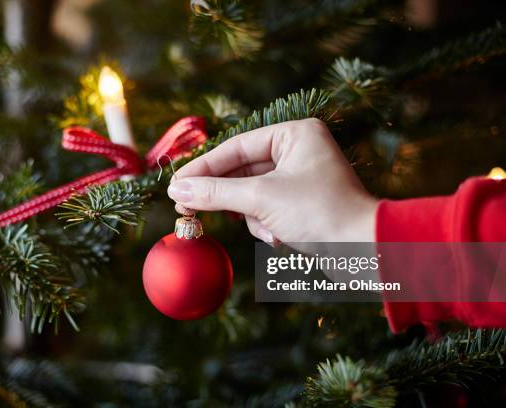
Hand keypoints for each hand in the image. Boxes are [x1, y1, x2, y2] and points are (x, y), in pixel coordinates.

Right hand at [167, 119, 377, 242]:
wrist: (363, 250)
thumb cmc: (319, 212)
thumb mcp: (260, 198)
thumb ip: (216, 192)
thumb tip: (179, 191)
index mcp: (294, 134)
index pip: (236, 147)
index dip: (203, 167)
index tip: (176, 185)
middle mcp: (297, 151)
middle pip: (241, 171)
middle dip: (225, 195)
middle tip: (185, 207)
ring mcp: (299, 178)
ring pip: (251, 194)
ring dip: (252, 216)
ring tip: (267, 229)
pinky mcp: (299, 203)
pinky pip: (265, 209)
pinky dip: (266, 225)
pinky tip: (280, 237)